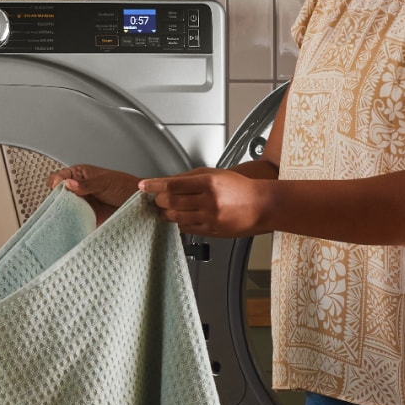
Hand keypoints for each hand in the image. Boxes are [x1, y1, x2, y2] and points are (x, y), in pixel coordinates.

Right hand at [50, 164, 140, 220]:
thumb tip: (67, 184)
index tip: (59, 189)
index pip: (58, 178)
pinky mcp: (85, 218)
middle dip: (56, 200)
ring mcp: (80, 205)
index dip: (56, 183)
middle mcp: (76, 190)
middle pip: (57, 195)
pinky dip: (70, 224)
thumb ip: (86, 184)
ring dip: (62, 213)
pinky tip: (71, 224)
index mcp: (78, 175)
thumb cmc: (124, 186)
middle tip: (62, 204)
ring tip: (66, 214)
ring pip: (62, 209)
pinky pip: (72, 221)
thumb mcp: (104, 182)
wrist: (139, 204)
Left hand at [144, 168, 275, 237]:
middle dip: (158, 200)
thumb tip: (166, 181)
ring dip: (165, 212)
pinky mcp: (211, 231)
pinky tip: (179, 217)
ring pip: (175, 217)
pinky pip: (186, 228)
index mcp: (208, 183)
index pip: (172, 184)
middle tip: (155, 198)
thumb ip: (189, 178)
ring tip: (165, 207)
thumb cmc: (239, 188)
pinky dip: (178, 222)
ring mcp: (209, 218)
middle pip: (170, 202)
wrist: (261, 206)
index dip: (154, 185)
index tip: (143, 186)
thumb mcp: (214, 174)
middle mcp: (208, 201)